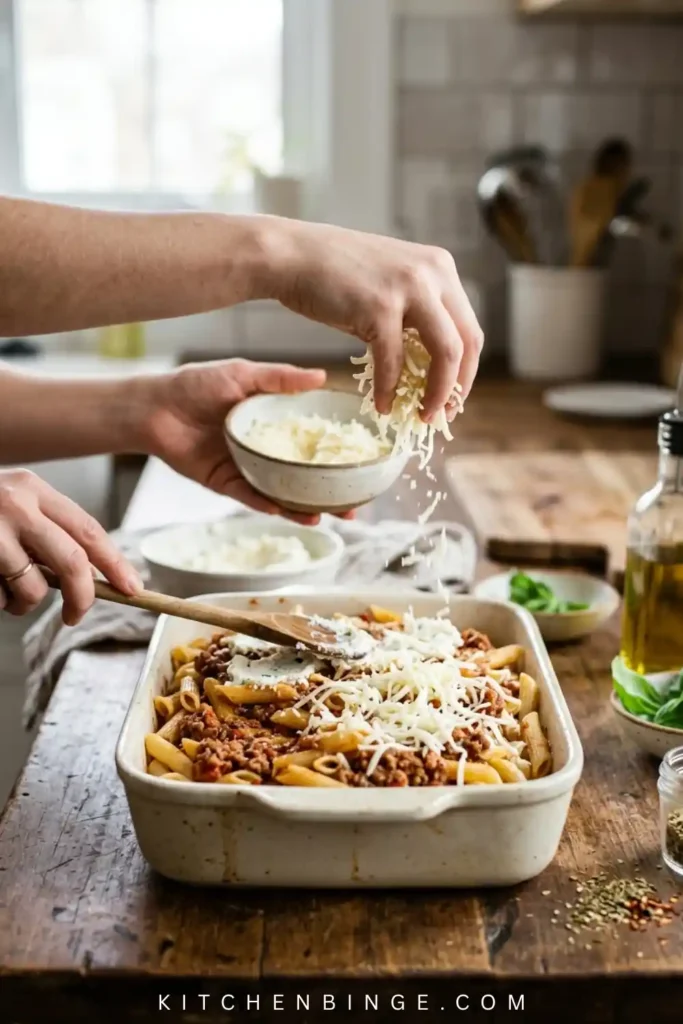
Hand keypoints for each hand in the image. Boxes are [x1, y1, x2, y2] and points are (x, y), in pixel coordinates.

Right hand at [0, 469, 141, 622]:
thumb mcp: (12, 504)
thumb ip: (46, 530)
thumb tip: (89, 575)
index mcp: (34, 489)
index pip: (89, 529)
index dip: (115, 563)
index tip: (134, 588)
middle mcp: (16, 503)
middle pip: (72, 562)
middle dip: (82, 597)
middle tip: (75, 616)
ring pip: (33, 588)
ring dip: (23, 603)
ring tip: (5, 591)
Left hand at [144, 359, 337, 525]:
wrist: (154, 406)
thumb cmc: (196, 384)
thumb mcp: (243, 374)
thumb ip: (281, 378)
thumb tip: (322, 376)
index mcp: (274, 423)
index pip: (314, 441)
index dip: (338, 454)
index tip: (364, 465)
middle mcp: (265, 449)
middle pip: (305, 475)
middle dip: (330, 493)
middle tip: (355, 506)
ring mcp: (247, 468)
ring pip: (283, 493)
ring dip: (304, 508)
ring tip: (327, 517)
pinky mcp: (225, 483)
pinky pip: (251, 497)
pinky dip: (269, 505)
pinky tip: (288, 510)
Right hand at [261, 219, 483, 418]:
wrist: (291, 255)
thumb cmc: (334, 276)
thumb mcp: (390, 286)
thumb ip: (414, 317)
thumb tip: (427, 371)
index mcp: (441, 267)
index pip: (469, 328)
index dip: (466, 371)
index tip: (453, 398)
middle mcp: (433, 272)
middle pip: (467, 343)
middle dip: (458, 386)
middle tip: (442, 414)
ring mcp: (409, 287)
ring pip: (445, 353)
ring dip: (436, 392)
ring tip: (421, 415)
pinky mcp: (380, 306)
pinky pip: (394, 361)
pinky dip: (389, 390)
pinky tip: (382, 405)